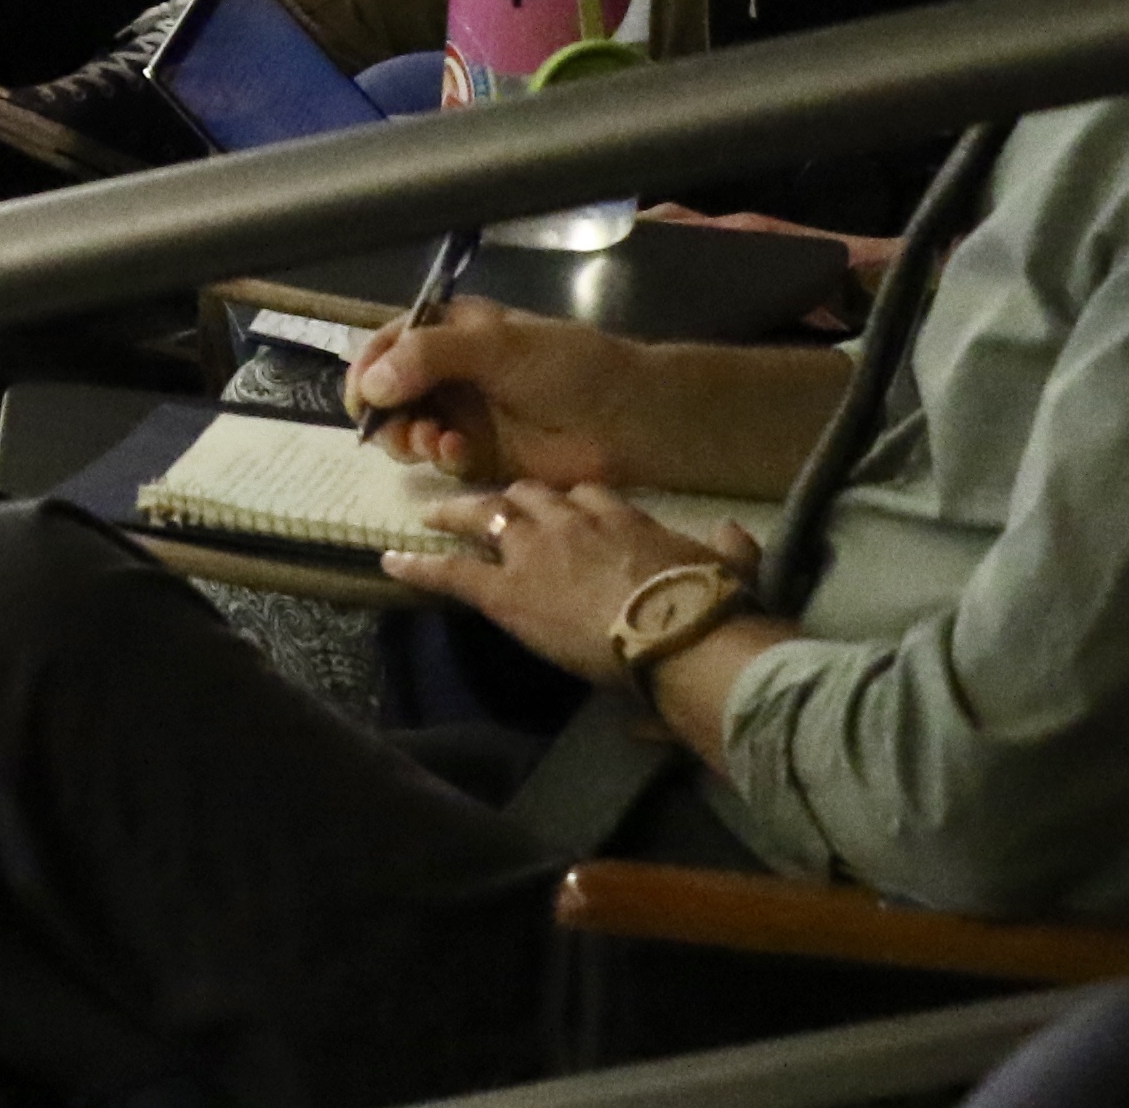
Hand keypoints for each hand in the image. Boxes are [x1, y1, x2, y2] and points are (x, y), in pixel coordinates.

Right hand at [342, 299, 674, 493]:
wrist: (625, 417)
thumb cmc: (563, 365)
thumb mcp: (494, 346)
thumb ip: (427, 357)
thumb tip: (371, 388)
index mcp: (450, 331)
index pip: (388, 344)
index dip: (367, 369)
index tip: (360, 399)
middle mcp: (449, 371)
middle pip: (389, 391)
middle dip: (386, 412)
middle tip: (398, 429)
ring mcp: (464, 413)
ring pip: (409, 428)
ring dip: (410, 437)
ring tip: (430, 443)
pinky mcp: (481, 454)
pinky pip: (441, 458)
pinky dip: (441, 457)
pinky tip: (458, 454)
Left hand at [389, 477, 760, 681]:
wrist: (676, 632)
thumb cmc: (708, 605)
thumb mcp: (729, 567)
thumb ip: (730, 548)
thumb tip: (738, 536)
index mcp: (620, 516)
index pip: (585, 495)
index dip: (569, 502)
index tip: (562, 507)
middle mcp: (568, 521)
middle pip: (528, 495)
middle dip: (508, 498)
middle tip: (489, 503)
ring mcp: (531, 551)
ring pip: (485, 517)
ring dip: (458, 514)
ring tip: (433, 513)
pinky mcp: (503, 590)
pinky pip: (450, 571)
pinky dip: (418, 564)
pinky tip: (390, 560)